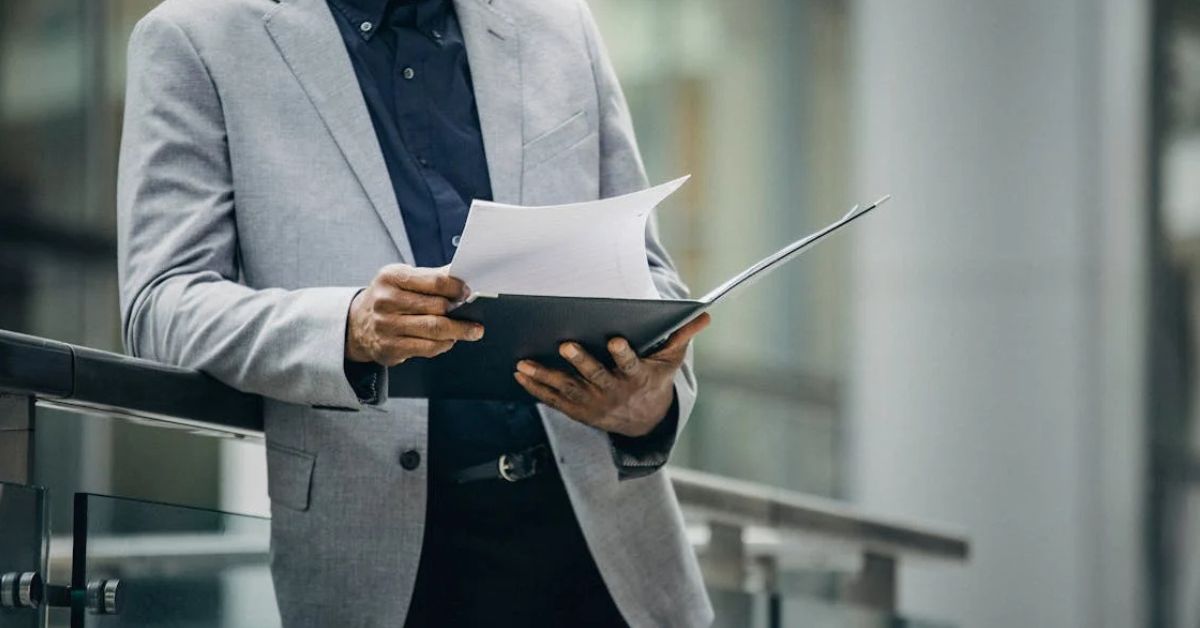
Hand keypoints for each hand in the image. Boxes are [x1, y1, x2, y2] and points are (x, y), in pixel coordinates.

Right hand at [346, 264, 483, 365]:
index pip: (434, 281)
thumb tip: (462, 275)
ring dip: (459, 331)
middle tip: (473, 313)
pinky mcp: (389, 347)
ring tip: (472, 330)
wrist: (358, 324)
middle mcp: (386, 300)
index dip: (457, 287)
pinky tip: (450, 340)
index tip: (468, 292)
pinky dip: (444, 344)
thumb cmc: (389, 298)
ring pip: (434, 329)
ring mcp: (386, 326)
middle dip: (460, 311)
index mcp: (391, 277)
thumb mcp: (403, 278)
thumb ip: (431, 277)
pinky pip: (427, 348)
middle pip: (437, 307)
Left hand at [513, 313, 710, 436]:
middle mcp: (614, 393)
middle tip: (565, 345)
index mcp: (637, 378)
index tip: (617, 340)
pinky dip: (536, 388)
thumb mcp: (670, 361)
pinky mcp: (577, 410)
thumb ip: (682, 337)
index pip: (631, 365)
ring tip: (524, 363)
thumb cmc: (654, 380)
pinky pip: (554, 400)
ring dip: (545, 376)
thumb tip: (705, 315)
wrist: (643, 421)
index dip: (624, 354)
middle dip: (580, 362)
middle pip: (595, 377)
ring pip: (567, 389)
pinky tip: (519, 374)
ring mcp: (593, 404)